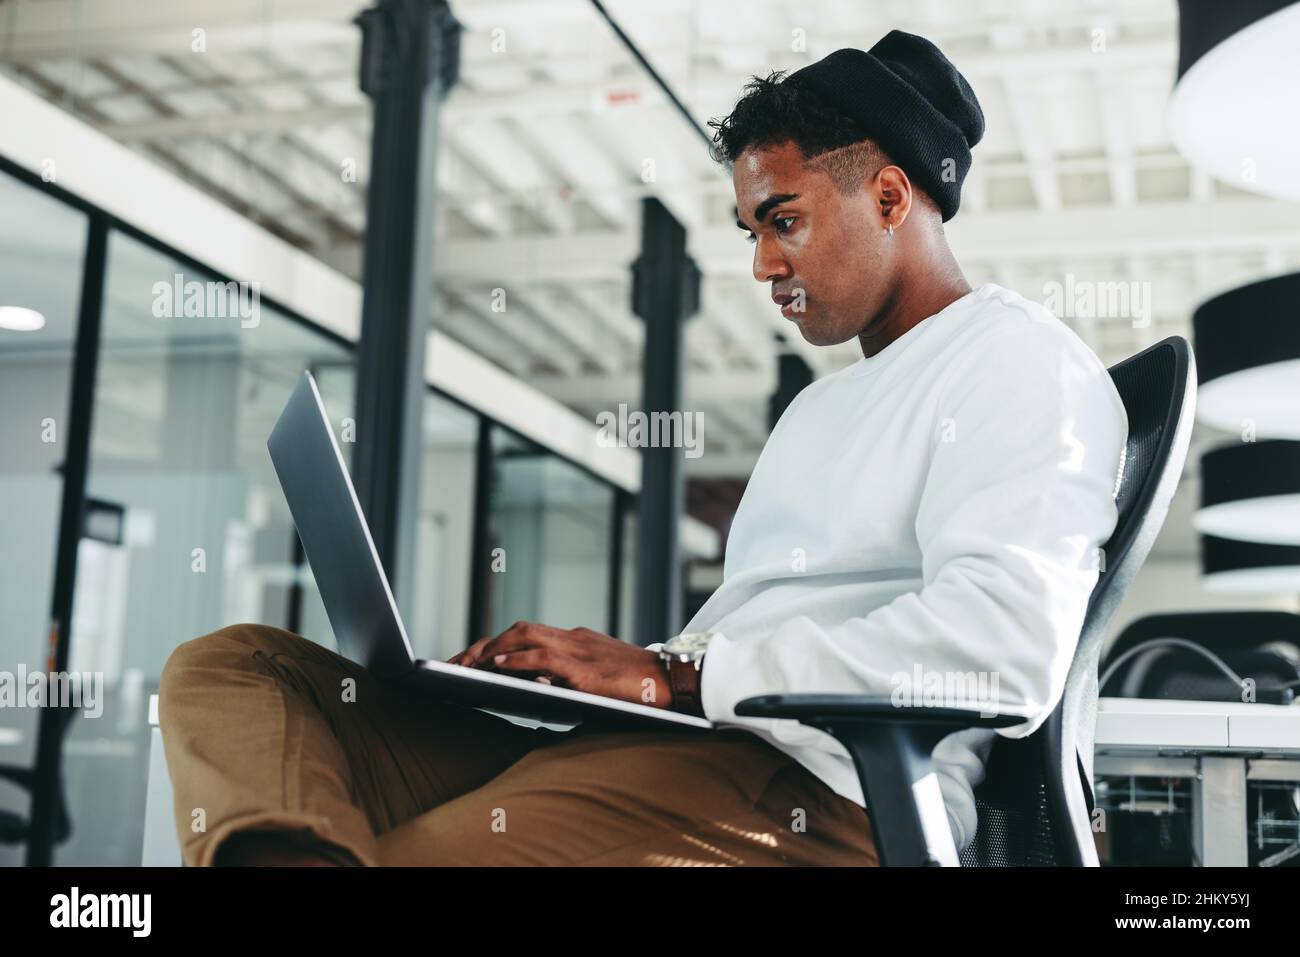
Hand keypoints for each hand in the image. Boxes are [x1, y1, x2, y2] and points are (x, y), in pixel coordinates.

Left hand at [445, 621, 672, 708]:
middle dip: (482, 645)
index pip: (526, 634)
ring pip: (525, 636)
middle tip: (454, 662)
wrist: (676, 681)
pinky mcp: (586, 669)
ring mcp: (579, 650)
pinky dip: (517, 658)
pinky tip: (497, 665)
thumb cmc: (639, 687)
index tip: (468, 658)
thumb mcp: (600, 679)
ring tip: (466, 664)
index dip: (494, 644)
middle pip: (518, 629)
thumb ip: (569, 679)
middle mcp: (573, 638)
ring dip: (491, 649)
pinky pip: (544, 657)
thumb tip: (535, 689)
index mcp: (576, 640)